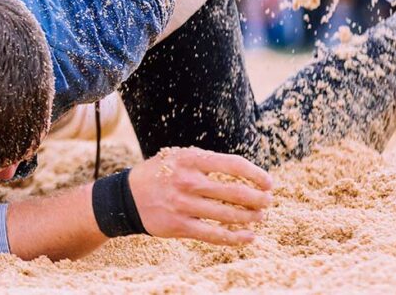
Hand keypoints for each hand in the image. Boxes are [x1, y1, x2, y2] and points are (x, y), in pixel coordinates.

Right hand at [128, 146, 273, 245]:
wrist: (127, 196)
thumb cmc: (160, 174)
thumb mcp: (179, 157)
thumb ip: (206, 162)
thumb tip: (243, 171)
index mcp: (190, 160)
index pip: (233, 165)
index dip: (256, 174)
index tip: (268, 182)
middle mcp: (188, 182)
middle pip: (235, 192)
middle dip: (258, 199)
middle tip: (268, 202)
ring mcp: (183, 205)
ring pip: (227, 215)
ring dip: (250, 217)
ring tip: (259, 217)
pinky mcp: (180, 226)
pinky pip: (214, 235)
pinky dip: (235, 238)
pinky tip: (249, 237)